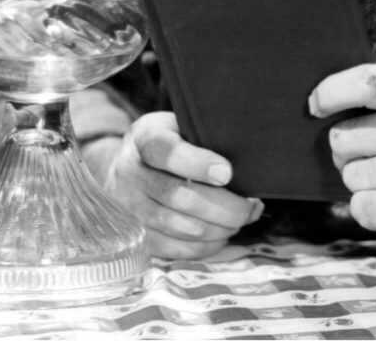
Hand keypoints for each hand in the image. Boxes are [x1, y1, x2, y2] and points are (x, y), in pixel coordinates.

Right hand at [98, 111, 263, 258]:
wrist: (125, 165)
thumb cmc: (166, 142)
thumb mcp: (177, 125)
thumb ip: (202, 137)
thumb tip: (245, 162)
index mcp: (143, 138)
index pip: (167, 152)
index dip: (198, 163)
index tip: (227, 173)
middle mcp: (129, 174)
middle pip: (179, 196)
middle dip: (224, 206)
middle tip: (251, 206)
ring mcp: (129, 209)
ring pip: (181, 227)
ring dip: (220, 227)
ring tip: (242, 219)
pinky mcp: (136, 237)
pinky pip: (176, 249)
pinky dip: (206, 246)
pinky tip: (222, 234)